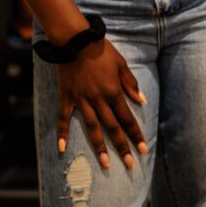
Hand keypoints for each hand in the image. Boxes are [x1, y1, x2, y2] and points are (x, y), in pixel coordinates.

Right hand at [56, 39, 147, 169]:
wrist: (76, 41)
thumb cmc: (102, 51)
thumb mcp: (122, 64)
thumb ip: (130, 84)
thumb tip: (141, 100)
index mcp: (113, 92)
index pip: (127, 118)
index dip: (136, 134)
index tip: (144, 149)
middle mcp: (99, 100)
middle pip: (113, 128)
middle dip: (123, 147)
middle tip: (130, 165)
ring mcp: (81, 101)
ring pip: (93, 128)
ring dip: (100, 147)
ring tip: (106, 164)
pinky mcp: (67, 98)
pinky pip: (63, 119)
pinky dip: (62, 134)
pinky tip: (61, 149)